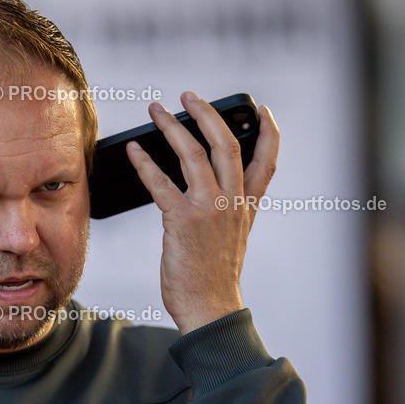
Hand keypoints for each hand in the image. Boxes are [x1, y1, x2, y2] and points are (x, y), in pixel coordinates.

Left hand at [125, 92, 279, 333]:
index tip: (263, 111)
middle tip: (188, 95)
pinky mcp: (183, 220)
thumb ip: (226, 211)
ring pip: (193, 153)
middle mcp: (232, 203)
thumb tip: (205, 188)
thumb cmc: (213, 277)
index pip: (267, 162)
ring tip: (156, 110)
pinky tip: (135, 150)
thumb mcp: (231, 239)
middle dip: (207, 113)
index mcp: (246, 207)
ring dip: (171, 126)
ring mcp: (209, 209)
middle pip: (226, 144)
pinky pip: (161, 182)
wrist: (210, 308)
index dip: (269, 133)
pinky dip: (146, 162)